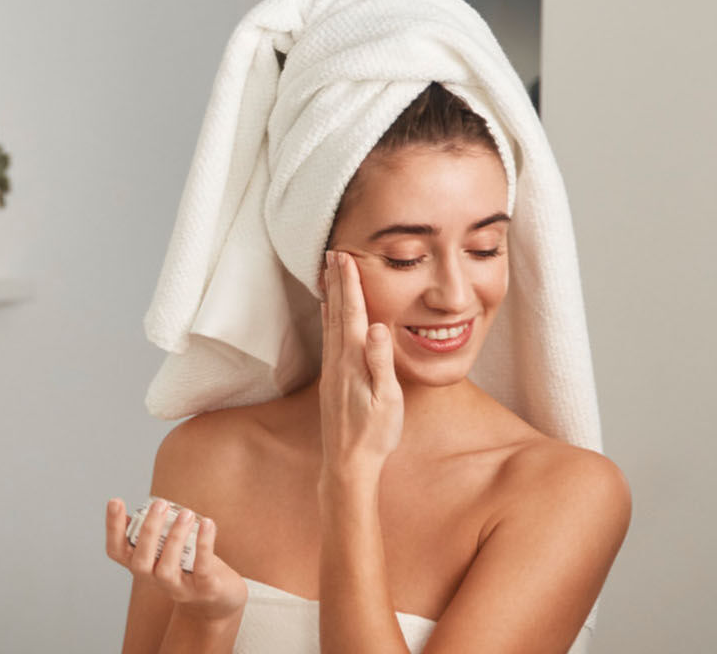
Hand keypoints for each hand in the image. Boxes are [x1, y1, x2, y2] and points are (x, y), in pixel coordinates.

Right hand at [105, 497, 246, 620]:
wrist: (218, 597)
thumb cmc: (189, 565)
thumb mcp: (166, 549)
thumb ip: (154, 533)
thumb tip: (138, 508)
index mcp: (143, 565)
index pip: (117, 551)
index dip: (113, 528)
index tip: (115, 501)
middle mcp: (154, 580)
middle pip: (140, 562)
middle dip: (148, 531)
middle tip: (160, 504)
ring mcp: (178, 588)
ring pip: (167, 568)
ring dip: (175, 538)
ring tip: (186, 513)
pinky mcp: (204, 589)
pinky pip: (201, 568)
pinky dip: (203, 544)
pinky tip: (207, 524)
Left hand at [318, 250, 404, 478]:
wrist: (347, 464)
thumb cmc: (374, 434)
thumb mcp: (387, 399)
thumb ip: (381, 362)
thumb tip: (379, 328)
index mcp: (354, 361)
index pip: (352, 313)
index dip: (350, 283)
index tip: (345, 256)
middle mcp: (339, 361)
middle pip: (337, 312)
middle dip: (337, 281)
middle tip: (333, 252)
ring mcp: (333, 371)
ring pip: (331, 323)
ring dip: (332, 296)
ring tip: (329, 273)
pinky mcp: (332, 380)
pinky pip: (329, 339)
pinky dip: (329, 318)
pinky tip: (329, 312)